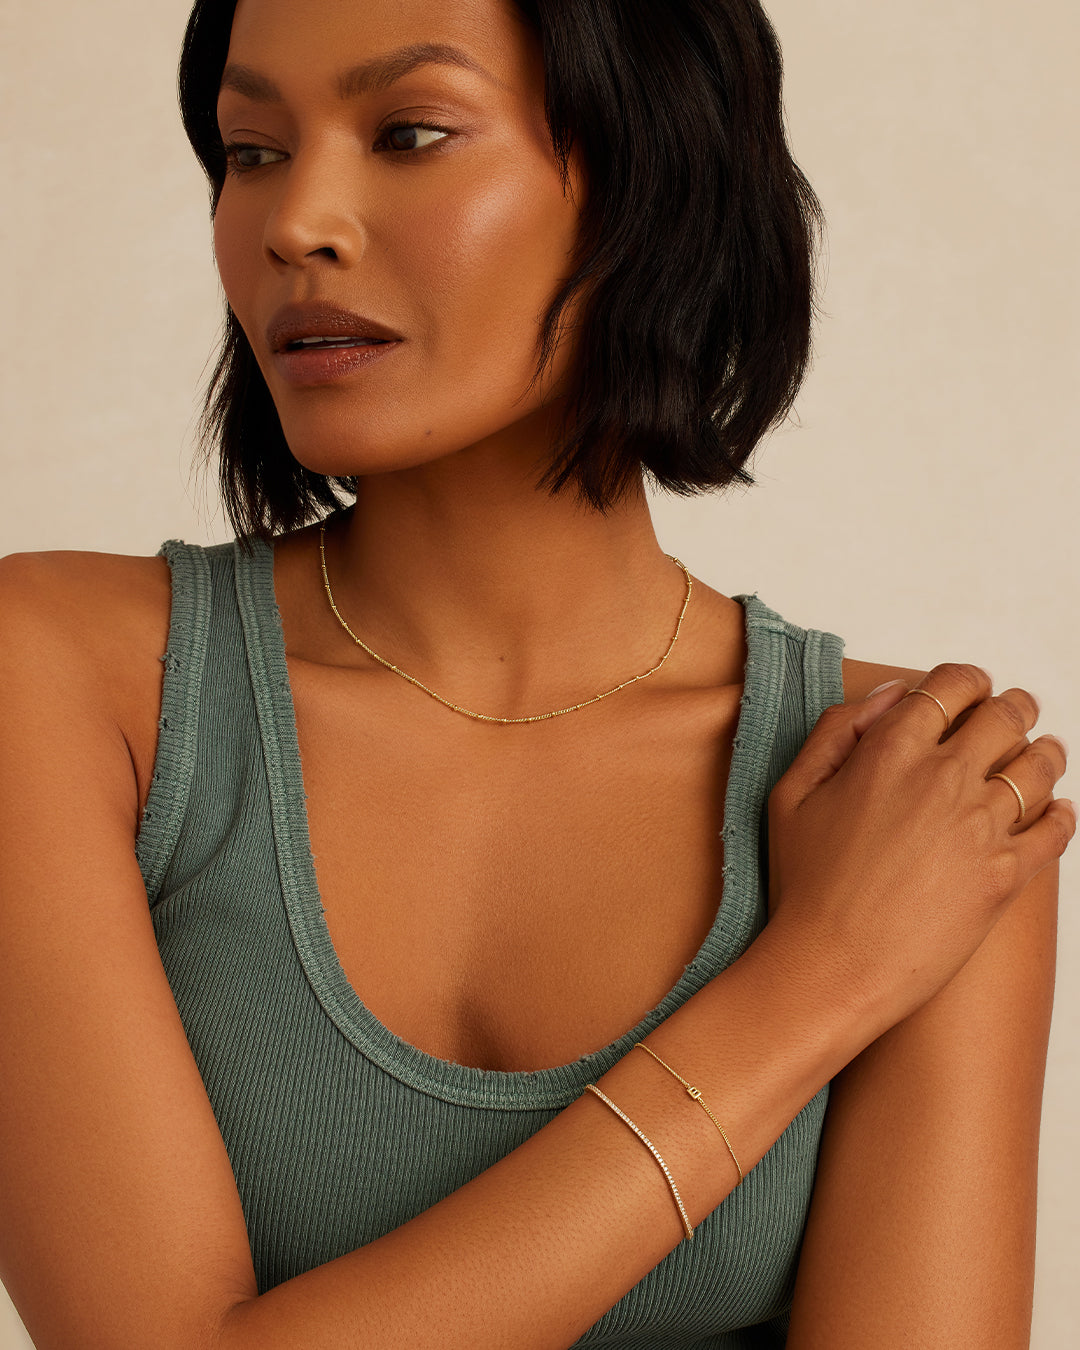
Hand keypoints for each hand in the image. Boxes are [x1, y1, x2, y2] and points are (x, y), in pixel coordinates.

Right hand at [765, 665, 1073, 1039]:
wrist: (831, 967)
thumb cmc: (804, 885)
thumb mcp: (791, 793)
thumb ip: (836, 731)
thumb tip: (892, 695)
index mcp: (890, 752)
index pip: (950, 685)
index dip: (966, 680)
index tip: (969, 690)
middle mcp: (944, 778)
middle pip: (1006, 715)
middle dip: (1014, 706)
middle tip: (1015, 712)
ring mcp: (981, 826)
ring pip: (1039, 765)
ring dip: (1044, 752)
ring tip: (1042, 754)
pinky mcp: (1006, 874)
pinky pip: (1056, 829)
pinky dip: (1062, 813)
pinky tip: (1055, 812)